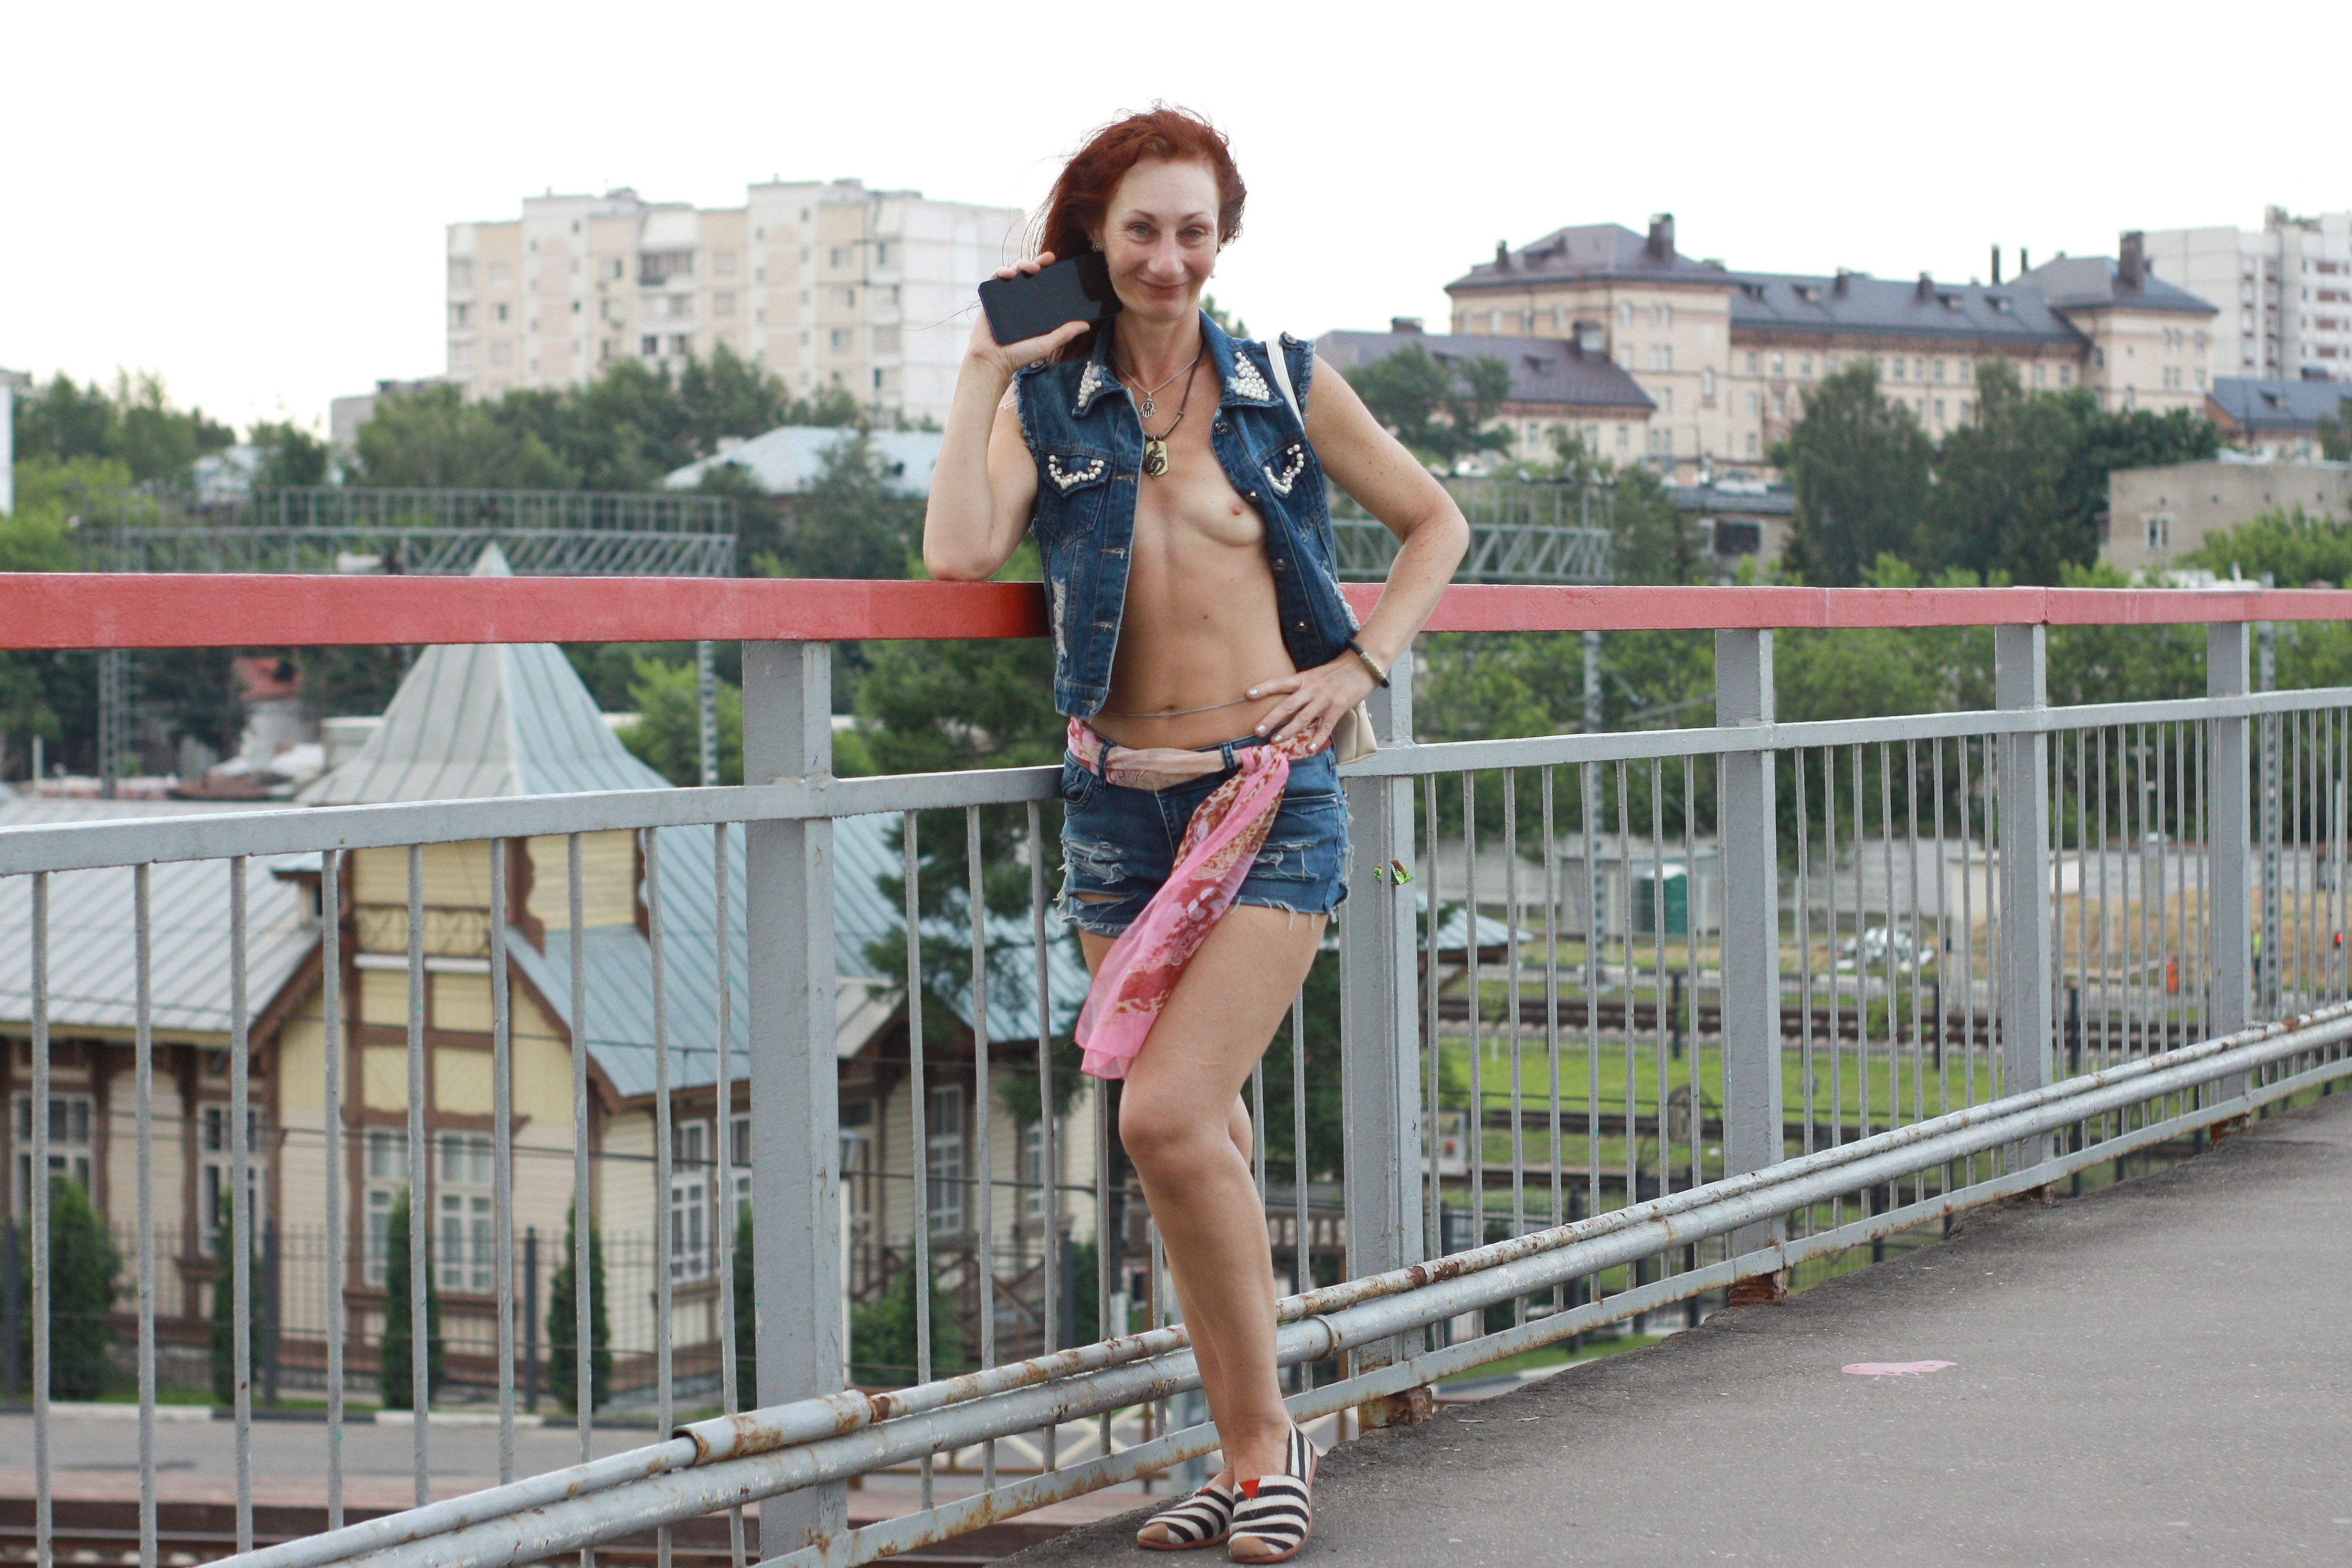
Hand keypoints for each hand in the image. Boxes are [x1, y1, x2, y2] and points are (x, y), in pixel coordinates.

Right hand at [969, 252, 1089, 376]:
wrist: (993, 361)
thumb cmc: (1019, 355)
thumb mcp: (1046, 344)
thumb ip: (1064, 333)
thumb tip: (1086, 324)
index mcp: (1034, 309)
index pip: (1043, 285)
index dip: (1049, 271)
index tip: (1056, 262)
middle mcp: (1020, 301)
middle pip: (1030, 274)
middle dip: (1038, 262)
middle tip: (1046, 260)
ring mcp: (1005, 298)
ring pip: (1014, 272)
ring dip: (1022, 264)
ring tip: (1030, 268)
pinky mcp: (990, 298)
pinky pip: (995, 280)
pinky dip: (1001, 272)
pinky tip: (1008, 274)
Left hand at [1247, 655, 1379, 748]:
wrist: (1362, 665)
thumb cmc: (1338, 671)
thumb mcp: (1316, 674)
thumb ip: (1303, 686)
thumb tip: (1289, 700)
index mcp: (1304, 678)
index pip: (1280, 682)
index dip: (1264, 688)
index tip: (1248, 694)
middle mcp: (1311, 689)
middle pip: (1288, 704)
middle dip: (1271, 718)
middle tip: (1257, 729)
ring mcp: (1324, 699)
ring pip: (1303, 717)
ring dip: (1289, 730)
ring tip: (1276, 740)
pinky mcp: (1338, 707)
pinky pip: (1326, 725)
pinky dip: (1317, 737)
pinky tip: (1309, 748)